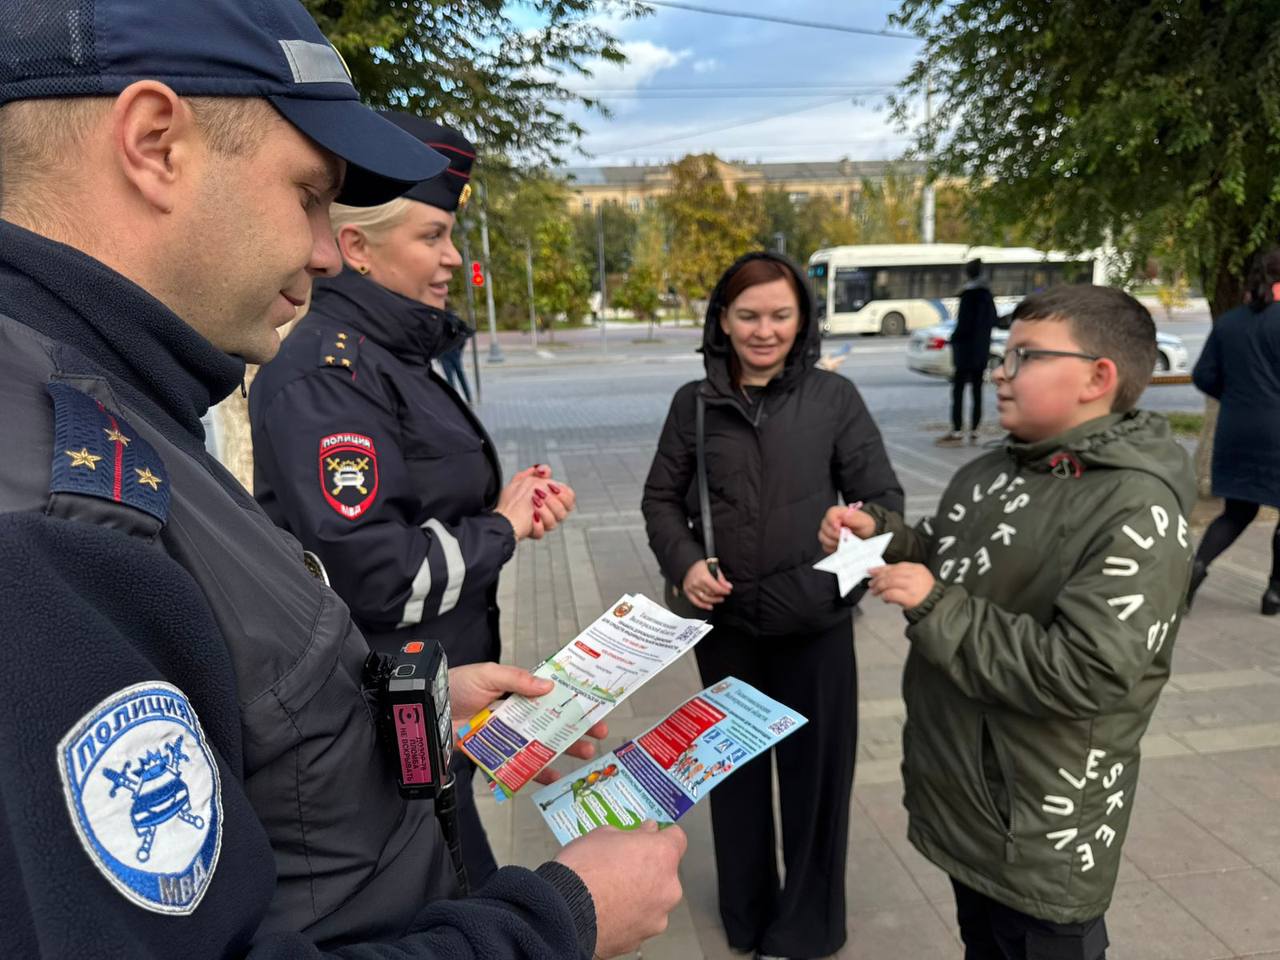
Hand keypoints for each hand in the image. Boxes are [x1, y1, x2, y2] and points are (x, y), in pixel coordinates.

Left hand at [448, 663, 605, 783]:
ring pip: (542, 743)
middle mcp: (517, 714)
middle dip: (577, 727)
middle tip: (599, 733)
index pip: (551, 695)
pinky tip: (554, 776)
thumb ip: (518, 680)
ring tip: (585, 754)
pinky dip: (537, 771)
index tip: (594, 705)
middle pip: (553, 722)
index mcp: (517, 691)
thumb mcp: (489, 674)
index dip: (573, 700)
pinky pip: (520, 764)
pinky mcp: (497, 752)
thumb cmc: (457, 685)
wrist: (430, 709)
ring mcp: (509, 735)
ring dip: (565, 749)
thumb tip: (549, 686)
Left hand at [494, 464, 575, 540]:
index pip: (569, 498)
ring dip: (545, 511)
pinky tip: (531, 517)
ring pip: (554, 523)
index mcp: (551, 499)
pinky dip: (536, 524)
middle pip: (564, 511)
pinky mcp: (534, 533)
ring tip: (533, 503)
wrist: (500, 514)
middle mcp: (549, 513)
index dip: (564, 494)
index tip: (552, 487)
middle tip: (539, 494)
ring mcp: (543, 524)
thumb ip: (536, 473)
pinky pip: (540, 532)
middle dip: (554, 502)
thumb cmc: (511, 499)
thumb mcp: (522, 480)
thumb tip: (544, 469)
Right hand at [555, 821, 686, 957]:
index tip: (649, 837)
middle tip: (621, 866)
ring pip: (654, 899)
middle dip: (648, 868)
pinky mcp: (641, 938)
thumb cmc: (583, 868)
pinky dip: (629, 915)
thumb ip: (632, 833)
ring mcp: (657, 916)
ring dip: (640, 894)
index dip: (661, 836)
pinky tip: (607, 910)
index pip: (677, 838)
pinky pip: (640, 920)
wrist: (564, 912)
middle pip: (665, 872)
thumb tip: (644, 832)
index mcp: (662, 855)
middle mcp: (668, 887)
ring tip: (610, 892)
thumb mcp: (603, 835)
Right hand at [680, 559, 731, 610]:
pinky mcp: (687, 591)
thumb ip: (721, 578)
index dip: (724, 591)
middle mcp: (696, 583)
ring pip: (705, 598)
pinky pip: (696, 602)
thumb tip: (729, 586)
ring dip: (713, 601)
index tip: (728, 591)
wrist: (688, 563)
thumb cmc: (701, 564)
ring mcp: (691, 588)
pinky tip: (710, 606)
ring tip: (719, 599)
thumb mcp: (713, 567)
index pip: (716, 588)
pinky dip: (703, 605)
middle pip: (711, 593)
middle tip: (724, 595)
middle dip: (719, 595)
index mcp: (703, 576)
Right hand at [819, 503, 874, 552]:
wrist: (865, 537)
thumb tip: (845, 516)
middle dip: (835, 534)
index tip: (839, 528)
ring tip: (845, 542)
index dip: (832, 521)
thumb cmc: (864, 527)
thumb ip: (855, 519)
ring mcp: (828, 532)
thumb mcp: (865, 522)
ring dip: (834, 542)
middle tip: (846, 537)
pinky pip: (825, 546)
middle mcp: (831, 521)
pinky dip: (833, 548)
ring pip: (823, 537)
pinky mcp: (828, 542)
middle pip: (825, 527)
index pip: (830, 514)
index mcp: (839, 513)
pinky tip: (841, 547)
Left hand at [867, 562, 935, 609]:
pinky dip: (885, 596)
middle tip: (871, 583)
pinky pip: (891, 594)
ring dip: (879, 587)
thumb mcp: (918, 578)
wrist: (936, 607)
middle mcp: (914, 575)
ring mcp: (912, 586)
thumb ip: (903, 575)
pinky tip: (884, 598)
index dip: (881, 568)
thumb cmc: (926, 594)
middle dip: (878, 578)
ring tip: (875, 591)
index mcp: (917, 568)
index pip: (896, 566)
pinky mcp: (909, 598)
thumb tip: (883, 575)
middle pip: (890, 573)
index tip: (872, 571)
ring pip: (889, 582)